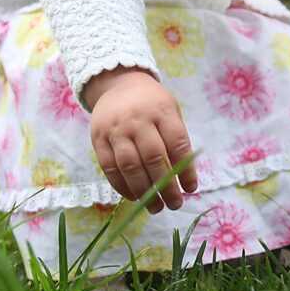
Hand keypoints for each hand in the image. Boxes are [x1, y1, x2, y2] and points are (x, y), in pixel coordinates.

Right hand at [86, 68, 197, 213]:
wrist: (118, 83)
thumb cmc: (151, 103)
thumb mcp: (170, 110)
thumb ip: (176, 139)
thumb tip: (183, 178)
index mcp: (162, 111)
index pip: (177, 144)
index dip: (186, 170)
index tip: (191, 189)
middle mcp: (138, 119)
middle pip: (154, 158)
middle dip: (166, 186)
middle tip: (174, 204)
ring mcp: (116, 129)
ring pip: (130, 166)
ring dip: (144, 191)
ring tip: (155, 207)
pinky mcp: (99, 138)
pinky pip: (110, 167)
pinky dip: (122, 186)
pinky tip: (134, 197)